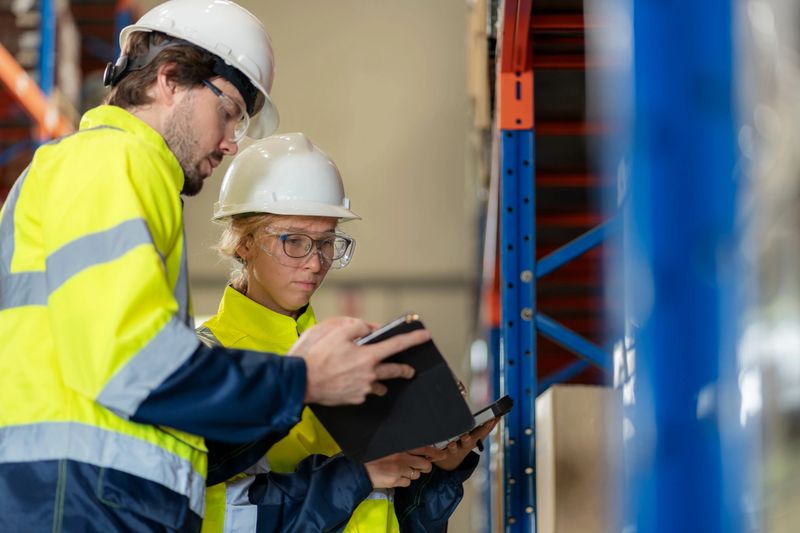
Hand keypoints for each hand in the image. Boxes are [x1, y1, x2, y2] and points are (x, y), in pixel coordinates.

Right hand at [288, 316, 429, 405]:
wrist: (304, 382)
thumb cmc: (319, 357)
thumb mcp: (337, 333)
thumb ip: (357, 327)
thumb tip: (368, 329)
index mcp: (368, 356)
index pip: (397, 345)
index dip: (413, 339)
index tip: (425, 336)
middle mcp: (370, 374)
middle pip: (395, 371)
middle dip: (405, 370)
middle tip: (410, 370)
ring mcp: (363, 389)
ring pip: (380, 385)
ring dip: (382, 381)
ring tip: (377, 377)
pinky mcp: (355, 399)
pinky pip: (364, 392)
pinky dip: (363, 387)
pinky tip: (353, 383)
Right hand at [364, 451, 432, 487]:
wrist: (360, 468)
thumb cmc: (374, 455)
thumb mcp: (388, 446)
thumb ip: (402, 447)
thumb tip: (417, 450)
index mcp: (401, 446)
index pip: (424, 448)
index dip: (435, 452)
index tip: (442, 454)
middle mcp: (402, 457)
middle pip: (425, 464)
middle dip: (426, 467)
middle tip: (423, 466)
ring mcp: (399, 469)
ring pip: (416, 474)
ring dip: (413, 473)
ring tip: (403, 470)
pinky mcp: (395, 480)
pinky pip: (407, 482)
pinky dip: (404, 481)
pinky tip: (396, 477)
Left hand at [434, 418, 497, 470]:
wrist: (450, 461)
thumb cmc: (464, 443)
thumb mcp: (476, 436)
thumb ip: (486, 427)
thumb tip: (499, 417)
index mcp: (472, 439)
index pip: (481, 433)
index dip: (486, 427)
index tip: (491, 419)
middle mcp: (463, 445)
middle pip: (467, 442)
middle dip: (467, 439)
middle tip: (466, 436)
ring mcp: (452, 450)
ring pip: (452, 448)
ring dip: (452, 447)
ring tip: (451, 444)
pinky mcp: (441, 454)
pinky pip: (437, 454)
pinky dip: (435, 455)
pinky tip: (431, 454)